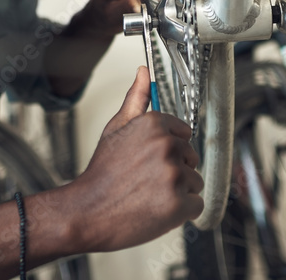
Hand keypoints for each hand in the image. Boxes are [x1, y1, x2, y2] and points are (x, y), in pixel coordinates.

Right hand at [65, 66, 203, 252]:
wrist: (88, 212)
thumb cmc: (102, 173)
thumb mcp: (116, 129)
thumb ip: (136, 99)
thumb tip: (143, 73)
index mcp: (154, 125)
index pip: (184, 133)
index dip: (168, 150)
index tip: (152, 160)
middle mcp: (166, 146)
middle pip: (191, 158)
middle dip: (174, 171)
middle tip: (147, 180)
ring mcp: (173, 175)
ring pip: (195, 182)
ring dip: (178, 192)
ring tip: (150, 195)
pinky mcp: (179, 203)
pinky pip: (196, 205)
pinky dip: (181, 212)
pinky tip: (158, 209)